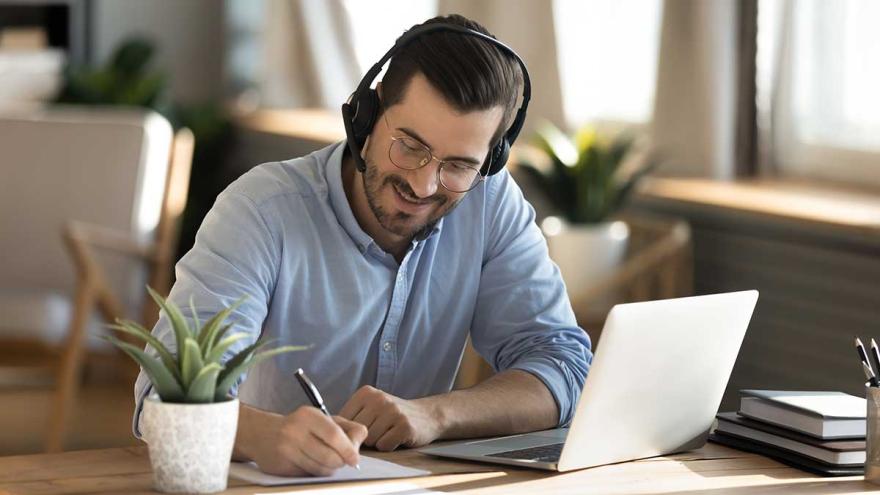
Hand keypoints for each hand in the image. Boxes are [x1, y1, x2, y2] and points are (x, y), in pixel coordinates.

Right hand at [244, 406, 367, 476]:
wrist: (261, 433)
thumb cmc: (299, 426)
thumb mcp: (323, 419)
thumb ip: (346, 427)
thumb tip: (361, 440)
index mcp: (308, 415)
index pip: (334, 435)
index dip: (348, 449)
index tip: (355, 459)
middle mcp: (294, 431)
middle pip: (329, 456)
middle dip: (341, 462)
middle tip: (342, 460)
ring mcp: (285, 450)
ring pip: (320, 469)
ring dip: (329, 469)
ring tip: (326, 461)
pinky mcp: (280, 467)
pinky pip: (308, 476)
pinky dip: (315, 473)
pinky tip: (311, 463)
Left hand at [339, 386, 444, 450]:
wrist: (427, 415)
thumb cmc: (393, 415)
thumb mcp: (371, 407)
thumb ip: (352, 416)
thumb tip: (329, 434)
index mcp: (366, 393)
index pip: (343, 420)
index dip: (350, 431)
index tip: (362, 429)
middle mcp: (379, 399)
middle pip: (356, 432)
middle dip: (364, 438)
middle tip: (379, 431)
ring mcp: (393, 412)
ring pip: (370, 440)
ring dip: (378, 442)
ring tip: (389, 433)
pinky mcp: (405, 426)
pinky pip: (384, 446)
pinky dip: (389, 446)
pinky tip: (397, 438)